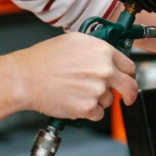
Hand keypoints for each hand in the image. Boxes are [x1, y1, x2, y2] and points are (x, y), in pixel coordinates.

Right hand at [6, 33, 138, 120]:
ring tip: (77, 91)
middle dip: (130, 94)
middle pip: (130, 87)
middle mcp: (104, 70)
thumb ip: (96, 49)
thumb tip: (108, 57)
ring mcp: (97, 90)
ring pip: (109, 101)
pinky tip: (74, 100)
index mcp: (103, 51)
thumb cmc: (43, 59)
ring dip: (99, 99)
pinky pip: (98, 114)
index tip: (128, 79)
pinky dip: (89, 111)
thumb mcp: (74, 41)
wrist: (26, 78)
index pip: (129, 66)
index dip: (129, 74)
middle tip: (127, 98)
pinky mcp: (88, 108)